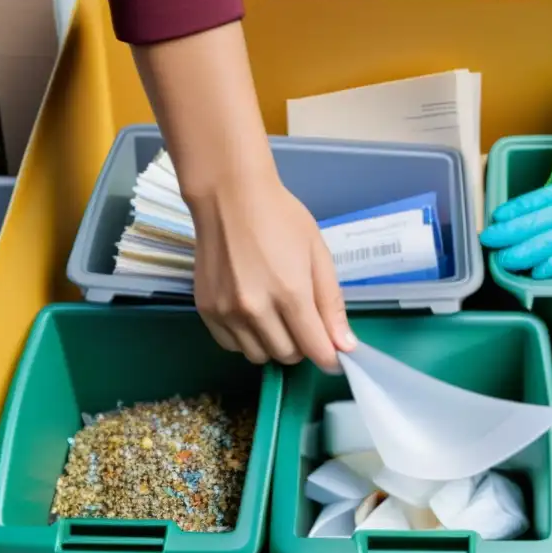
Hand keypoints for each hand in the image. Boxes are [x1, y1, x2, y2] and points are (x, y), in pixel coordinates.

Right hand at [189, 174, 355, 370]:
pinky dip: (247, 339)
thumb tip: (345, 346)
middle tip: (302, 320)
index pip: (315, 349)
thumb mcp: (317, 254)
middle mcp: (255, 309)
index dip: (329, 356)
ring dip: (273, 344)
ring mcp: (227, 312)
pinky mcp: (206, 310)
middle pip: (287, 356)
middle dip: (302, 346)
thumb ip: (331, 303)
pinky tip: (251, 315)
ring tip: (275, 315)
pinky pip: (232, 346)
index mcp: (290, 293)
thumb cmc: (281, 218)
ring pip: (259, 356)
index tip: (333, 352)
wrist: (228, 196)